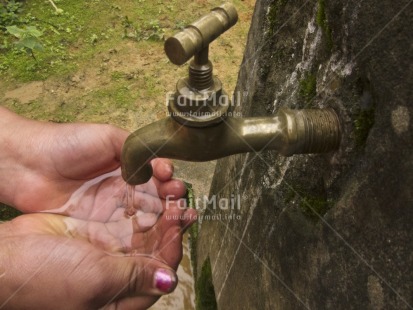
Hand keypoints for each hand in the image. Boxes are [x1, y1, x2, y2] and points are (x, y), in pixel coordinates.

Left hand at [0, 107, 185, 220]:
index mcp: (126, 164)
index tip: (170, 177)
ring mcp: (111, 207)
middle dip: (170, 197)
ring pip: (143, 214)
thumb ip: (135, 148)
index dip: (166, 177)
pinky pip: (125, 230)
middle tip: (179, 200)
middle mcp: (122, 187)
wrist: (28, 164)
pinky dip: (142, 232)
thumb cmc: (67, 143)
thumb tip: (156, 168)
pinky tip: (154, 232)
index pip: (154, 173)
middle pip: (153, 196)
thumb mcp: (108, 136)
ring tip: (175, 216)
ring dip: (161, 216)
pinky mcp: (98, 226)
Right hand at [0, 203, 196, 308]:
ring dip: (159, 212)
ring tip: (171, 193)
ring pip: (143, 229)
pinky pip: (124, 216)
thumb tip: (169, 281)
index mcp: (120, 295)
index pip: (159, 272)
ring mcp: (107, 249)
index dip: (172, 249)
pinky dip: (138, 203)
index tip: (179, 226)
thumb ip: (134, 277)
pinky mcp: (96, 230)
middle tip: (183, 206)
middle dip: (171, 227)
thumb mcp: (95, 280)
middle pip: (155, 249)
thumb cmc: (45, 278)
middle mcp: (118, 272)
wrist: (5, 256)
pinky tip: (148, 191)